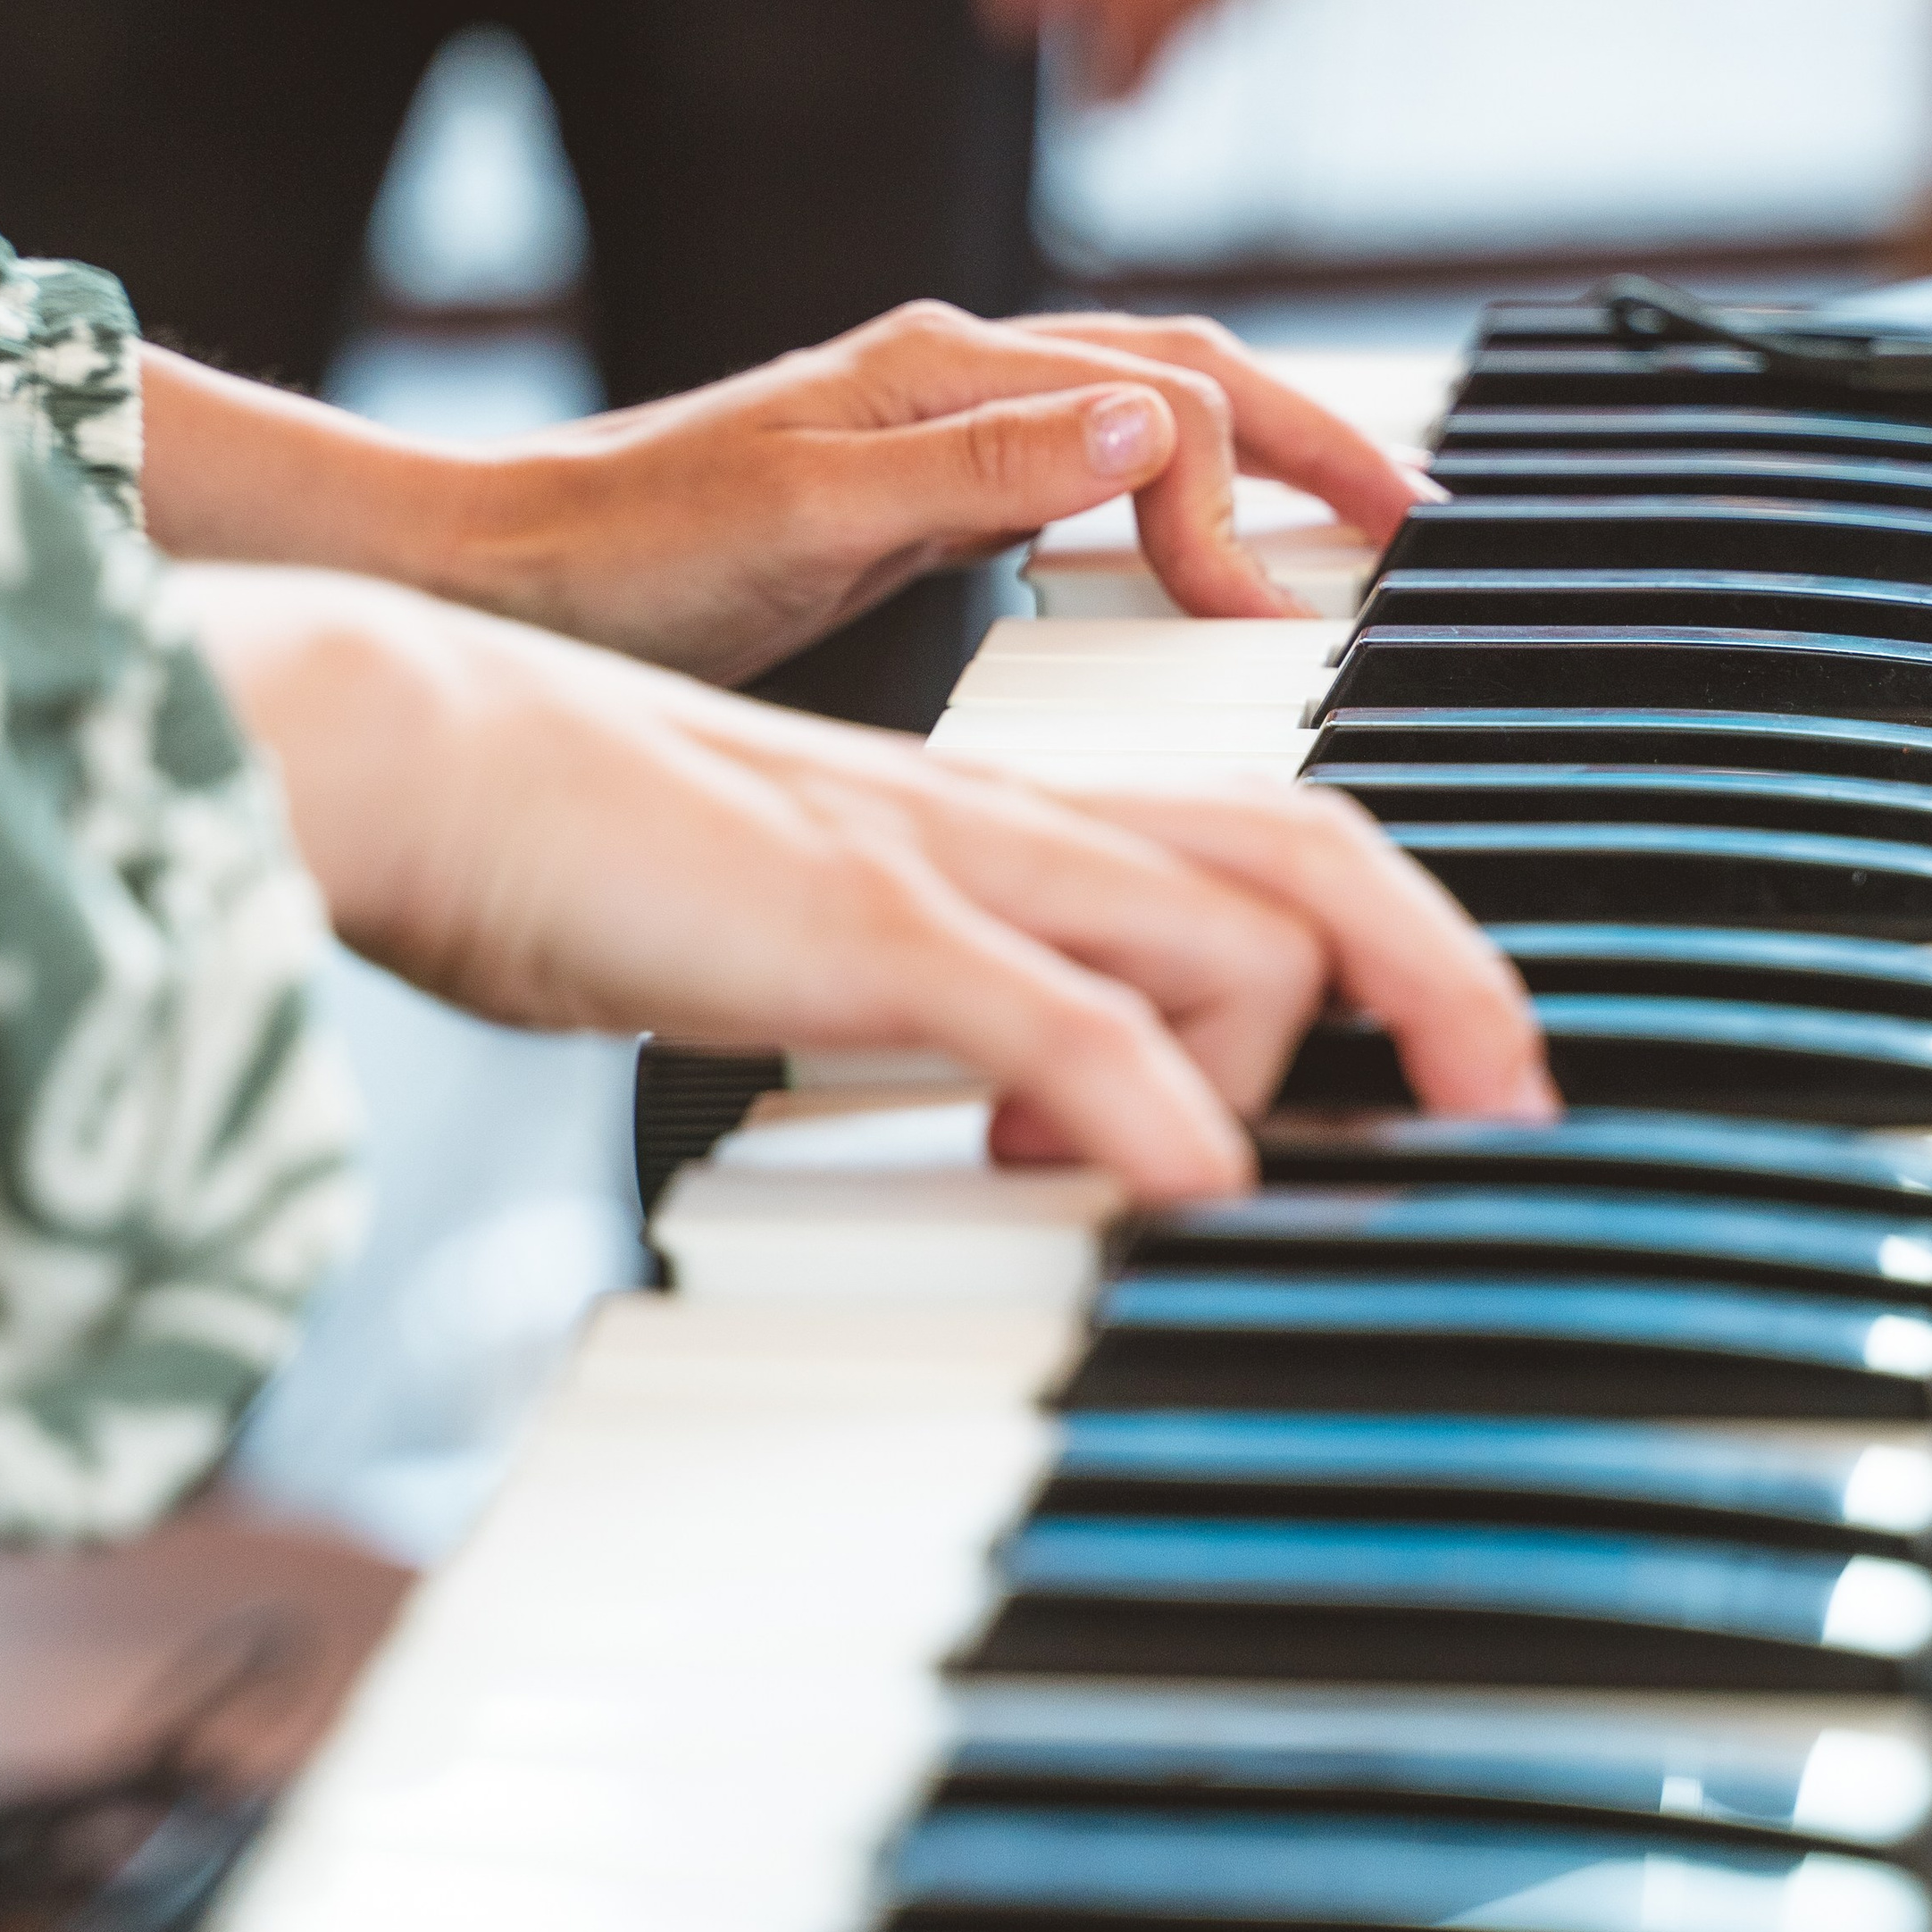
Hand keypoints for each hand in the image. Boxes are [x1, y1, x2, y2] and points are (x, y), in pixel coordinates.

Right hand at [183, 568, 1556, 1198]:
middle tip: (1508, 1106)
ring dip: (1303, 1053)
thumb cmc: (590, 845)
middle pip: (1301, 852)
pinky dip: (1150, 1098)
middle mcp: (1003, 817)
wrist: (423, 744)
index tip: (1452, 1058)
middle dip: (1445, 975)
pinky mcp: (847, 918)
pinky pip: (1047, 1006)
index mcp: (999, 815)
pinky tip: (1187, 1186)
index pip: (1255, 840)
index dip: (1392, 935)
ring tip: (1299, 1188)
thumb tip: (1045, 1117)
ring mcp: (935, 857)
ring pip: (1212, 917)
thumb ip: (939, 1000)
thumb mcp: (810, 929)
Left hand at [465, 300, 1428, 676]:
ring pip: (1135, 415)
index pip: (1156, 403)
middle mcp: (951, 381)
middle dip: (1307, 436)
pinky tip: (1180, 561)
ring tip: (1335, 526)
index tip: (1274, 615)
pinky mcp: (909, 495)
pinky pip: (1076, 476)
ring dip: (1248, 462)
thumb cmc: (626, 557)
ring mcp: (933, 434)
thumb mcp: (807, 518)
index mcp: (942, 370)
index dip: (1238, 500)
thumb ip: (981, 475)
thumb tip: (1147, 431)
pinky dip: (1161, 506)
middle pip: (1178, 375)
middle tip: (1407, 515)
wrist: (502, 579)